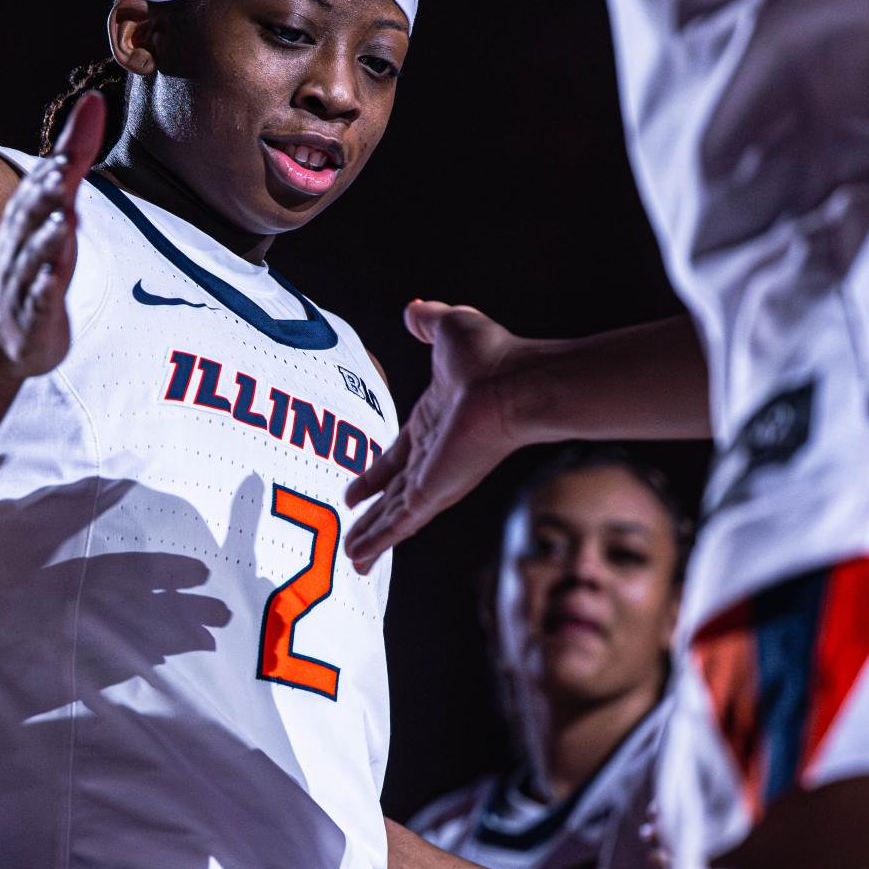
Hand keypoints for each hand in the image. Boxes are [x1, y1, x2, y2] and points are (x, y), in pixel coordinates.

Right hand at [0, 92, 104, 378]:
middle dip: (49, 189)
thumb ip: (74, 156)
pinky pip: (38, 300)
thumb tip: (95, 102)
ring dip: (49, 237)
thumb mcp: (54, 204)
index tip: (91, 113)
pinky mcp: (35, 316)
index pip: (47, 176)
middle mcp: (24, 242)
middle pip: (34, 212)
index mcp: (30, 215)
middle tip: (67, 166)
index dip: (67, 149)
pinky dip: (45, 287)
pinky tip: (55, 276)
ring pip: (36, 256)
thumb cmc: (33, 260)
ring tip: (66, 217)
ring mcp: (26, 280)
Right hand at [344, 300, 530, 570]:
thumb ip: (427, 320)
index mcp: (433, 422)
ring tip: (351, 559)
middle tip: (352, 534)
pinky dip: (379, 541)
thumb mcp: (448, 327)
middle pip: (395, 493)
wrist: (517, 383)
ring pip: (395, 516)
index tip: (356, 492)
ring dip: (371, 537)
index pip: (398, 456)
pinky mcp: (435, 492)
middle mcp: (434, 455)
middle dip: (372, 514)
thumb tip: (413, 309)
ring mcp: (435, 477)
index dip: (375, 475)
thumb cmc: (494, 356)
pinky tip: (360, 558)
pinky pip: (399, 523)